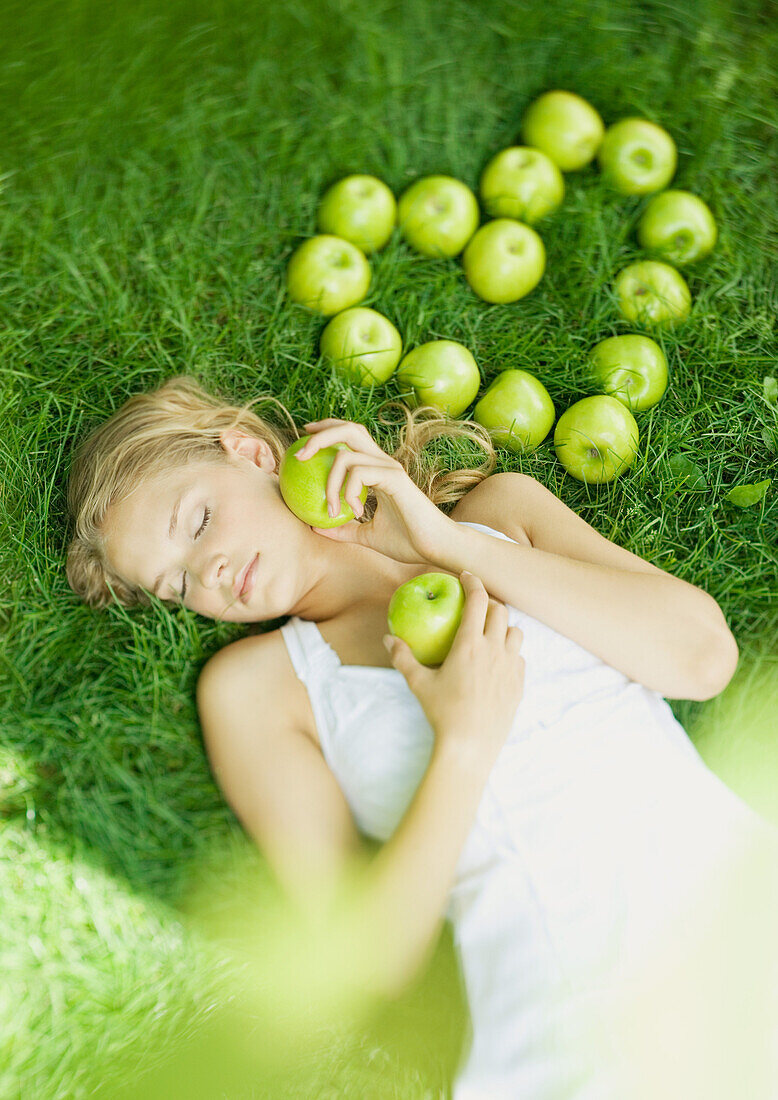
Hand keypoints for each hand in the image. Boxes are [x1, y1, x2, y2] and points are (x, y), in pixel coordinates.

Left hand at [295, 418, 457, 564]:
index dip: (327, 431)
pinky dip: (347, 492)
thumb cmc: (407, 542)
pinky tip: (352, 512)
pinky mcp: (394, 478)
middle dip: (321, 435)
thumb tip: (314, 528)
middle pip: (349, 430)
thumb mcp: (366, 536)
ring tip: (331, 508)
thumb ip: (343, 529)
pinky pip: (358, 473)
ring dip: (329, 481)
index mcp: (378, 470)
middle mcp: (384, 463)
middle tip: (300, 454)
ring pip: (347, 455)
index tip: (305, 438)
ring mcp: (390, 468)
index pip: (351, 437)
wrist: (435, 548)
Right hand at [384, 571, 524, 764]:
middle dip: (490, 602)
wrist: (471, 746)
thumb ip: (403, 658)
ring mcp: (511, 667)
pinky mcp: (520, 684)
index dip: (474, 583)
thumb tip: (388, 639)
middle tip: (477, 606)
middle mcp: (495, 650)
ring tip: (490, 633)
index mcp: (470, 645)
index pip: (478, 601)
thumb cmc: (442, 713)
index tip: (467, 577)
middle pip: (501, 611)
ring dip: (504, 627)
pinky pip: (521, 658)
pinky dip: (511, 652)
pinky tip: (498, 662)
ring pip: (517, 632)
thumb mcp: (418, 684)